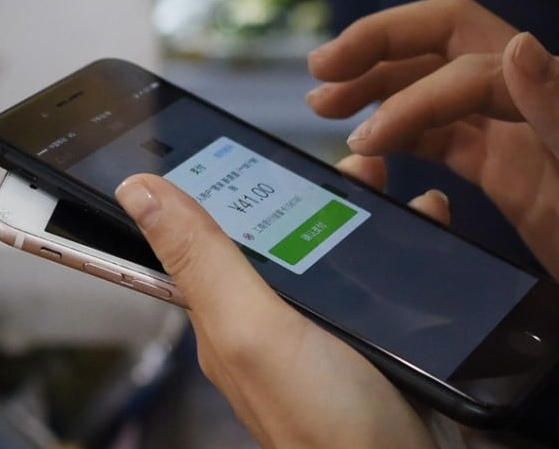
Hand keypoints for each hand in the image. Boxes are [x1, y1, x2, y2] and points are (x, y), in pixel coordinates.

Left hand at [115, 176, 448, 448]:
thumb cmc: (325, 424)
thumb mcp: (253, 329)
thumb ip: (203, 259)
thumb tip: (137, 191)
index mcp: (227, 311)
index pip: (207, 231)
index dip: (219, 182)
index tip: (241, 139)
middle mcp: (268, 316)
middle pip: (276, 229)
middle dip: (308, 185)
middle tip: (349, 162)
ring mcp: (321, 326)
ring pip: (329, 243)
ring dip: (358, 205)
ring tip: (385, 179)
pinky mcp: (368, 335)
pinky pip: (373, 271)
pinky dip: (398, 239)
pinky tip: (421, 219)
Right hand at [307, 0, 558, 376]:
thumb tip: (519, 46)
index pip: (473, 69)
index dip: (414, 98)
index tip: (368, 138)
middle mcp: (539, 91)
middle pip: (446, 42)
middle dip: (382, 47)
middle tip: (322, 70)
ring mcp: (517, 129)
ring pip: (434, 84)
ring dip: (379, 85)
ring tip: (324, 102)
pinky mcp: (503, 166)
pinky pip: (440, 134)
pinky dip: (399, 130)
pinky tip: (367, 142)